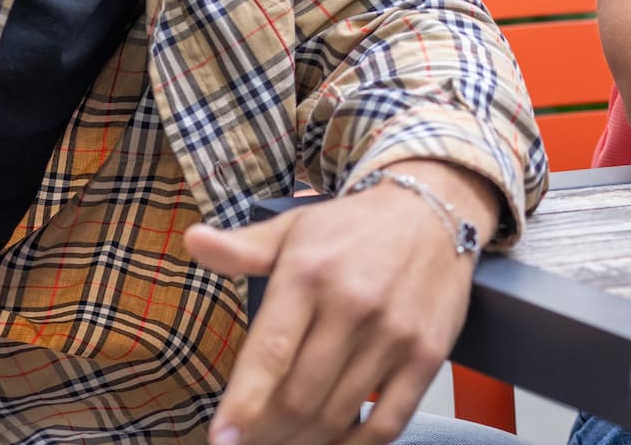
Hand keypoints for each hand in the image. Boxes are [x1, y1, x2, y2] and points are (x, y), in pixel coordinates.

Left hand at [185, 161, 498, 444]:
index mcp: (310, 274)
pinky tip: (337, 442)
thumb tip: (193, 241)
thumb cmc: (356, 226)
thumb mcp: (295, 228)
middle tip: (252, 439)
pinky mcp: (428, 353)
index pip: (270, 354)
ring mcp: (395, 333)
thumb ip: (243, 249)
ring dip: (306, 441)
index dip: (243, 404)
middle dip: (267, 432)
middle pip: (299, 398)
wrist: (436, 208)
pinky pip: (389, 422)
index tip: (223, 438)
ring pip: (338, 415)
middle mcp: (354, 304)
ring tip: (288, 440)